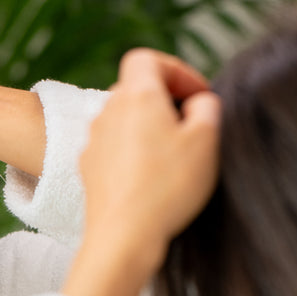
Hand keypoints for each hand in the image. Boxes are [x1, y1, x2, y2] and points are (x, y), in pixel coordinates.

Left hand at [64, 49, 220, 295]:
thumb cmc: (167, 188)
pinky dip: (135, 152)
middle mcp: (108, 112)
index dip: (176, 69)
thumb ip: (208, 108)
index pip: (147, 58)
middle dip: (165, 98)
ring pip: (124, 119)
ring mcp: (94, 141)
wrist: (123, 237)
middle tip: (191, 121)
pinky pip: (115, 148)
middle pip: (135, 88)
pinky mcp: (89, 169)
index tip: (199, 94)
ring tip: (175, 153)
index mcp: (136, 95)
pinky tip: (153, 177)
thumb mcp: (206, 140)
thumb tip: (200, 102)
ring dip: (149, 127)